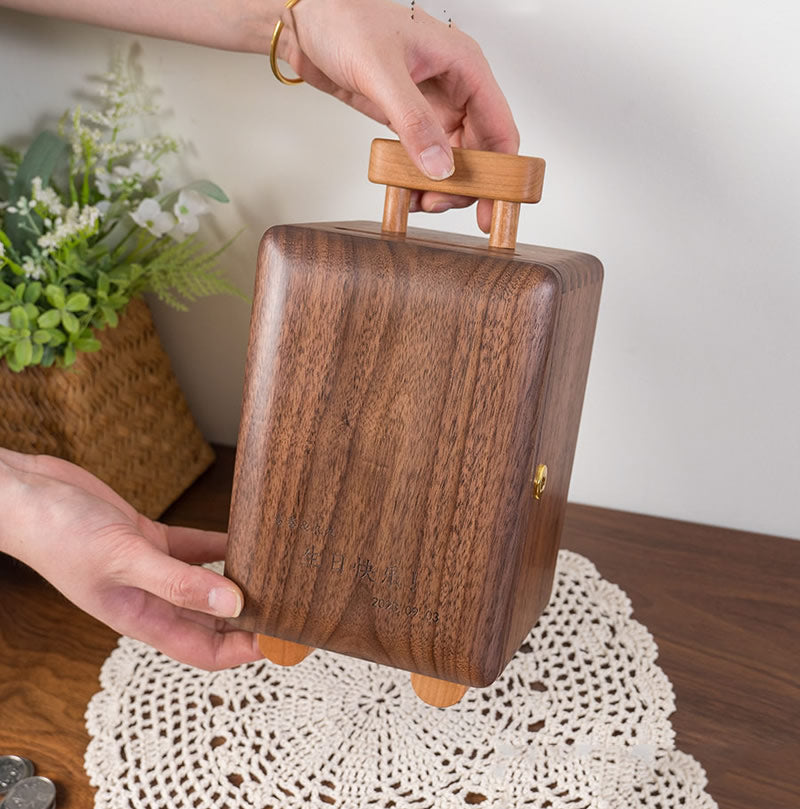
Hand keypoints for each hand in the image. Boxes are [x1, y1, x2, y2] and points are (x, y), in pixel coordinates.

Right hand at [0, 448, 261, 669]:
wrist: (26, 494)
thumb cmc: (57, 534)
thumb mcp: (124, 559)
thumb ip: (178, 581)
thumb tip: (232, 603)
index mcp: (139, 617)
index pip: (203, 649)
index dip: (241, 651)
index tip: (279, 641)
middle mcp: (148, 598)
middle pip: (210, 619)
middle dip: (248, 619)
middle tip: (288, 605)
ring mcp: (150, 568)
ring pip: (205, 583)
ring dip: (237, 581)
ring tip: (275, 572)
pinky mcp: (148, 538)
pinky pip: (194, 547)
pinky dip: (219, 545)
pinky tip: (245, 536)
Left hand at [279, 0, 519, 231]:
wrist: (305, 20)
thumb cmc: (343, 19)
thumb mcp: (380, 71)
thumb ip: (413, 121)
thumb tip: (440, 167)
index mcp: (464, 65)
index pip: (499, 127)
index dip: (502, 171)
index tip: (494, 204)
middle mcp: (454, 87)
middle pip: (479, 150)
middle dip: (465, 184)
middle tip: (440, 204)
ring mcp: (431, 104)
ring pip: (451, 158)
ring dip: (440, 186)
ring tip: (420, 201)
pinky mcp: (407, 117)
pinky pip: (424, 157)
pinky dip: (418, 179)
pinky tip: (407, 191)